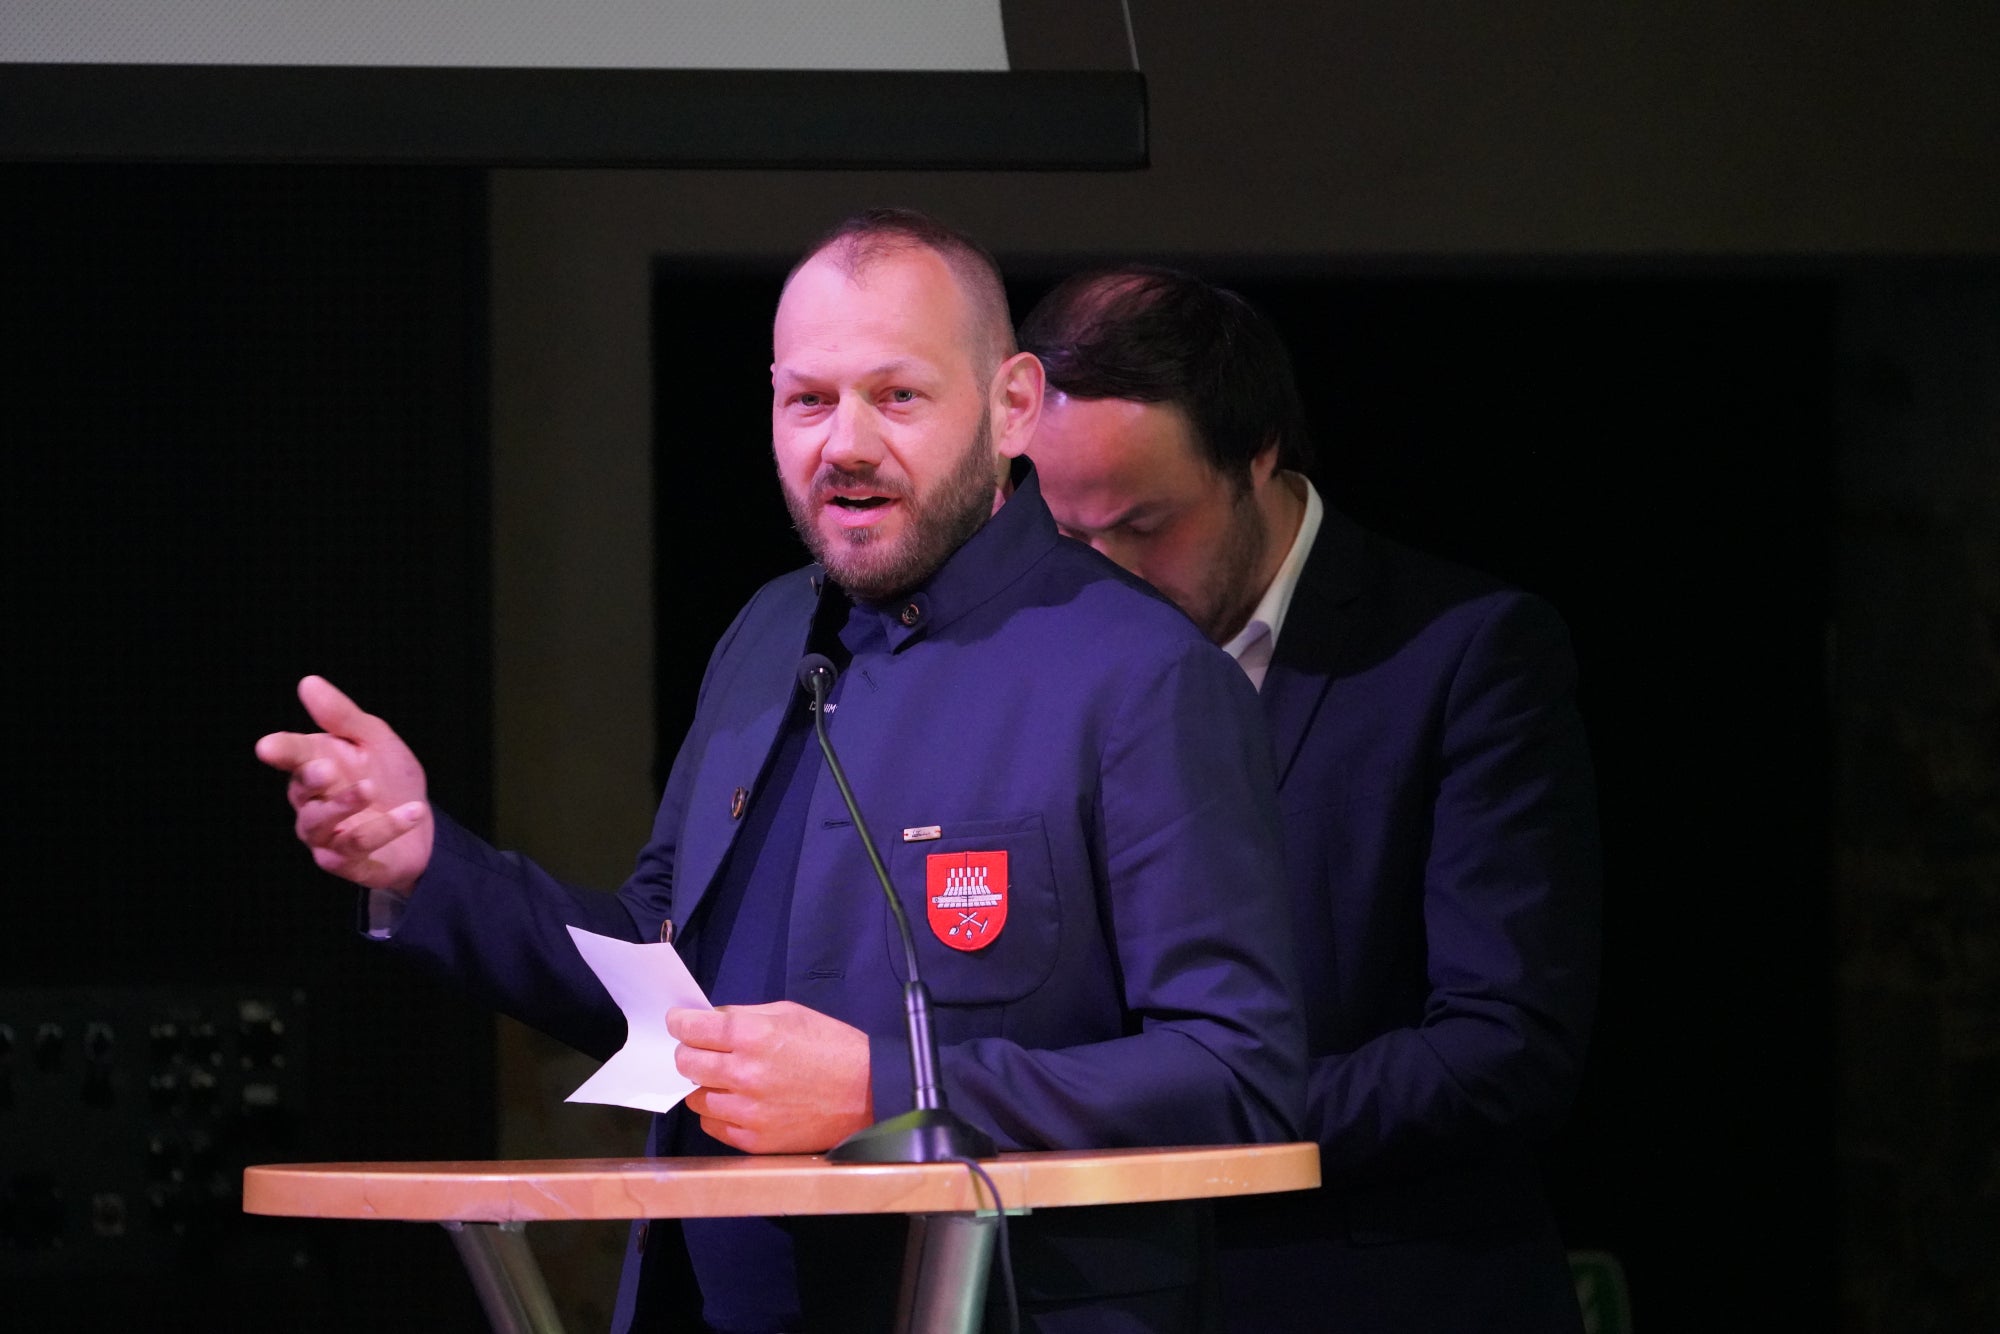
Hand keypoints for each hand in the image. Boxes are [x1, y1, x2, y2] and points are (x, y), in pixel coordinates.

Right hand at [254, 675, 433, 891]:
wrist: (420, 821)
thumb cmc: (389, 776)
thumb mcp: (375, 739)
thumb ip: (342, 716)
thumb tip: (308, 683)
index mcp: (315, 765)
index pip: (291, 755)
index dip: (280, 750)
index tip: (267, 746)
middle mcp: (313, 802)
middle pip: (299, 793)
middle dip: (310, 780)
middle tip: (326, 768)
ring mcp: (327, 835)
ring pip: (319, 824)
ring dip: (343, 805)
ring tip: (369, 787)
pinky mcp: (348, 861)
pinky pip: (357, 847)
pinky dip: (386, 828)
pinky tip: (414, 811)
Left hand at [670, 1002, 872, 1153]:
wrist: (869, 1095)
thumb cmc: (834, 1048)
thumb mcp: (791, 1013)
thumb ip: (744, 1015)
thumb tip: (709, 1020)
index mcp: (754, 1034)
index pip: (691, 1028)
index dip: (680, 1022)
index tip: (679, 1023)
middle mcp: (744, 1073)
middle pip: (685, 1062)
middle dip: (690, 1051)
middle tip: (704, 1050)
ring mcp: (746, 1111)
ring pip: (695, 1097)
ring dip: (706, 1085)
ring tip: (729, 1080)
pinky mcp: (753, 1140)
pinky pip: (713, 1125)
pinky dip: (720, 1113)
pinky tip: (740, 1102)